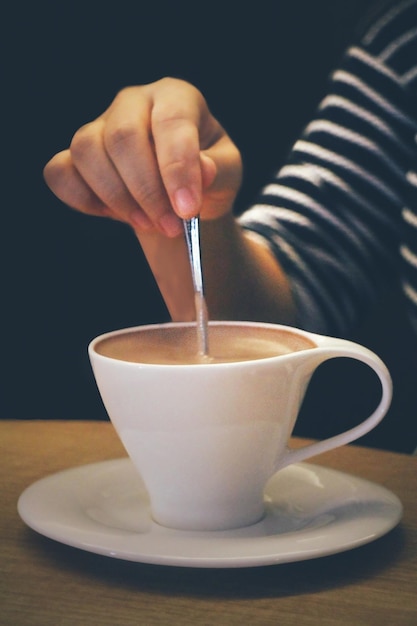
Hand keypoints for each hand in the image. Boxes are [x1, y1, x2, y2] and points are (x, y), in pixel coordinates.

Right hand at [43, 78, 241, 236]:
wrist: (179, 192)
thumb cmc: (206, 174)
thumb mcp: (227, 173)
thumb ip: (218, 171)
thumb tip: (201, 171)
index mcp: (176, 98)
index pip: (171, 123)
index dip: (177, 169)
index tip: (187, 210)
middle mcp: (133, 103)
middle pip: (122, 137)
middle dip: (147, 191)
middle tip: (170, 226)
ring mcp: (98, 126)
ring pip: (86, 152)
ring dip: (117, 199)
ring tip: (148, 223)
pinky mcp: (74, 156)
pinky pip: (59, 173)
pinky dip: (82, 200)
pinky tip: (113, 214)